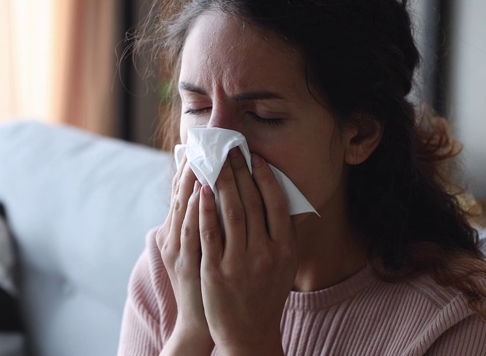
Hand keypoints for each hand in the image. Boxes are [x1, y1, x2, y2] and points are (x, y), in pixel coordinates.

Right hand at [156, 157, 213, 354]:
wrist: (203, 321)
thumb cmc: (205, 282)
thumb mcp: (196, 250)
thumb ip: (200, 224)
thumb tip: (209, 194)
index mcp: (173, 233)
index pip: (179, 193)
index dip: (186, 168)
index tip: (197, 145)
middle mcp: (172, 238)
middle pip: (179, 196)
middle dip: (191, 167)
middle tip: (203, 142)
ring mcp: (180, 251)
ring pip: (183, 208)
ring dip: (192, 181)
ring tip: (203, 156)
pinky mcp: (191, 264)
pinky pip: (193, 232)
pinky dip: (196, 210)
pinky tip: (203, 192)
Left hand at [198, 148, 297, 354]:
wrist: (249, 333)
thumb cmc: (266, 294)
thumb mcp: (285, 266)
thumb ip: (283, 234)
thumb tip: (278, 198)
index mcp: (285, 249)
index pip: (276, 203)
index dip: (265, 177)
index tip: (255, 157)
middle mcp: (266, 253)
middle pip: (252, 202)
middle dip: (240, 172)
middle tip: (230, 151)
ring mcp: (240, 262)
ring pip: (230, 212)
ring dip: (221, 183)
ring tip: (214, 162)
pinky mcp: (216, 271)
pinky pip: (209, 233)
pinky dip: (204, 209)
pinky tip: (200, 190)